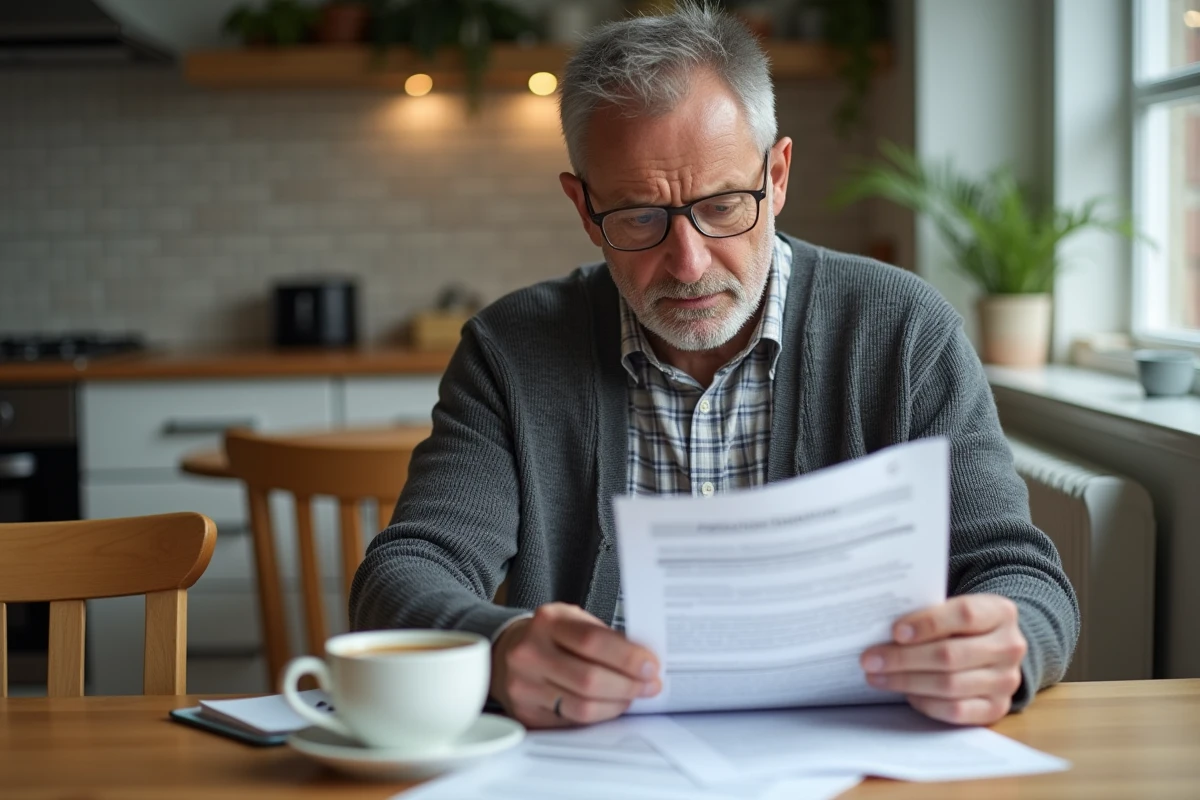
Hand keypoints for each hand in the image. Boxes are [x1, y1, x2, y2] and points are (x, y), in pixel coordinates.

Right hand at [490, 602, 661, 727]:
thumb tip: (643, 662)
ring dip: (617, 705)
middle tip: (650, 686)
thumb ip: (605, 637)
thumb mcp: (573, 620)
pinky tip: (609, 706)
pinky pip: (572, 721)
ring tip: (632, 697)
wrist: (507, 650)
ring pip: (583, 706)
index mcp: (547, 622)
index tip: (651, 666)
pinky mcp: (526, 712)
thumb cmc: (549, 635)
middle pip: (589, 679)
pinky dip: (598, 716)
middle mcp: (530, 653)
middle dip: (628, 685)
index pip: (593, 641)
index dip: (628, 657)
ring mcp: (524, 685)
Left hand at [860, 594, 1026, 725]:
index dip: (927, 623)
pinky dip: (925, 702)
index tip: (895, 632)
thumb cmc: (961, 624)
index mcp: (1000, 612)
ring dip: (906, 682)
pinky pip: (955, 710)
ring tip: (876, 676)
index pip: (964, 614)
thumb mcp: (953, 608)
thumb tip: (881, 630)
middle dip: (903, 658)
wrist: (995, 648)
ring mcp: (1006, 681)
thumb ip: (928, 614)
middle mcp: (1010, 647)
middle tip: (870, 659)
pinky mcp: (997, 708)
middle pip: (950, 655)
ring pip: (949, 685)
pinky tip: (905, 693)